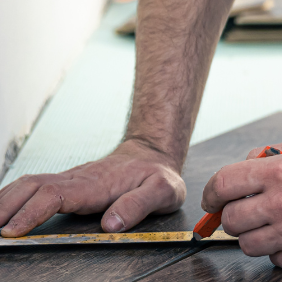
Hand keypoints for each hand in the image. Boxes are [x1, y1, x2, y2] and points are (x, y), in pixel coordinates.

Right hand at [0, 139, 184, 236]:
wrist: (154, 153)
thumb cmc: (158, 175)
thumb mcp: (163, 190)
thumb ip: (139, 205)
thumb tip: (111, 224)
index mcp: (97, 184)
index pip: (56, 195)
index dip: (32, 212)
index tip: (13, 230)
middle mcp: (78, 179)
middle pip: (33, 187)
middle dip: (7, 207)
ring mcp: (70, 179)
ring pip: (30, 183)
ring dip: (6, 200)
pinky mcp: (67, 183)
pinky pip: (34, 186)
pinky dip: (13, 195)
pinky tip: (2, 208)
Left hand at [202, 137, 281, 271]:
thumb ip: (272, 153)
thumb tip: (243, 165)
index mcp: (281, 171)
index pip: (223, 183)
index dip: (212, 194)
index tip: (212, 200)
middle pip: (230, 219)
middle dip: (236, 215)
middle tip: (251, 211)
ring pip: (247, 243)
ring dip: (257, 235)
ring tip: (278, 223)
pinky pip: (272, 258)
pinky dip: (279, 249)